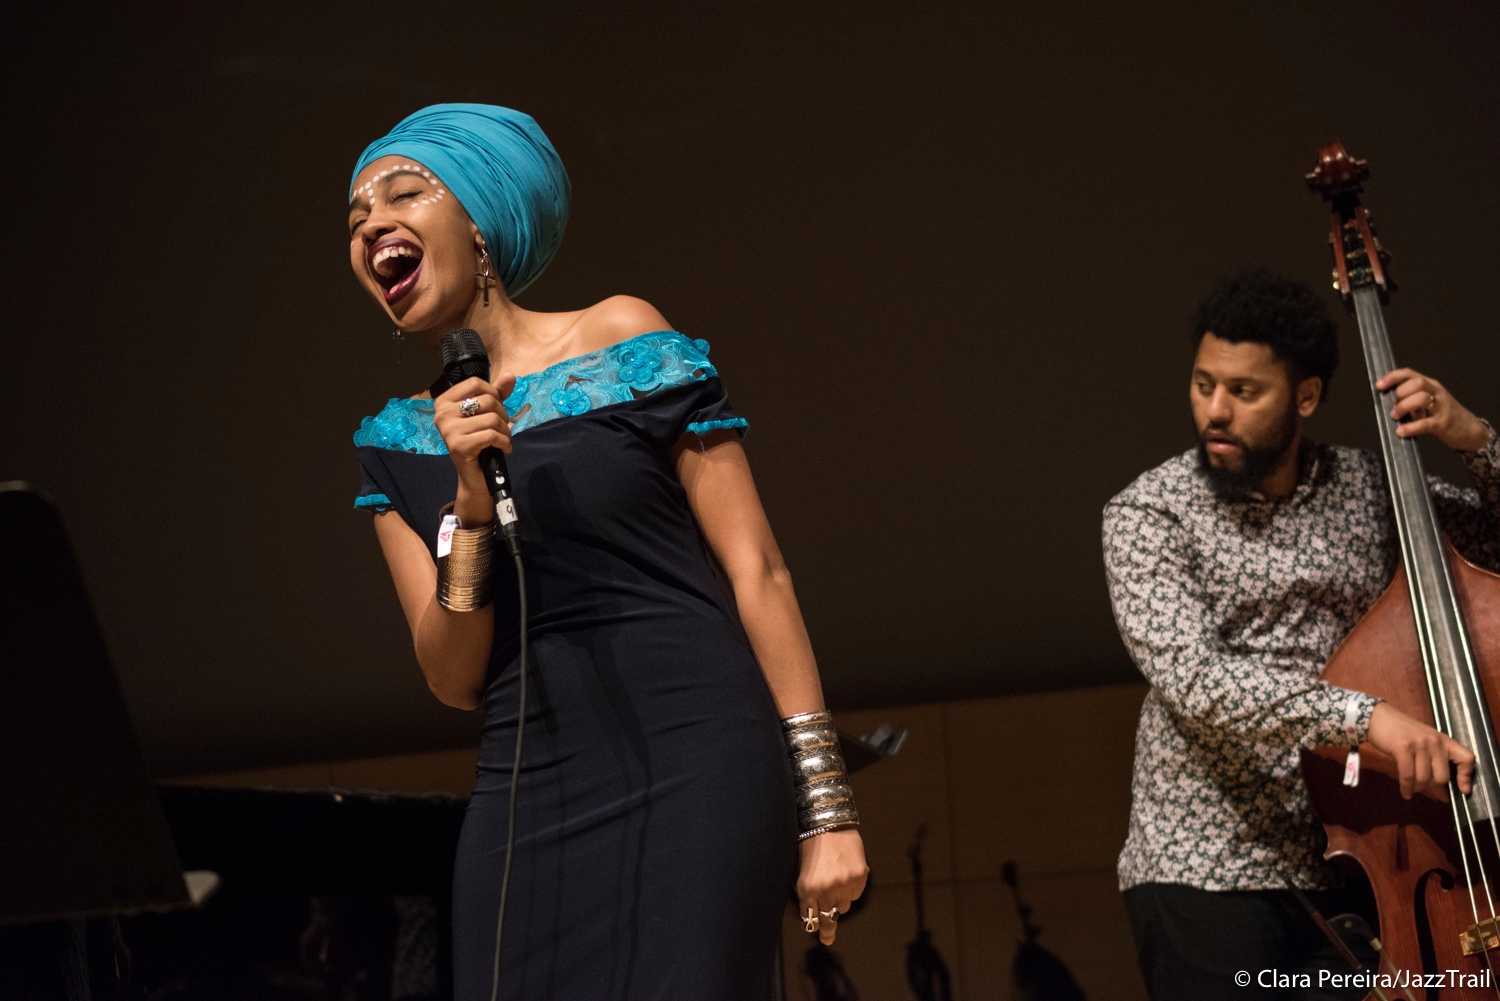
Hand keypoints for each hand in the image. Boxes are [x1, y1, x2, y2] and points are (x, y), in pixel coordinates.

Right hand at [432, 371, 516, 524]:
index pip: (475, 383)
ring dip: (505, 431)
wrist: (475, 476)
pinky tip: (504, 448)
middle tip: (502, 428)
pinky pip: (491, 435)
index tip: (496, 409)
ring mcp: (448, 430)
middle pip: (486, 400)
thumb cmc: (479, 441)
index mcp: (444, 401)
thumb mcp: (487, 414)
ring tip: (503, 439)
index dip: (493, 393)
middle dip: (503, 415)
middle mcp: (441, 414)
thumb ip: (496, 394)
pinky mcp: (458, 445)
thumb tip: (510, 376)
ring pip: (492, 419)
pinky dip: (504, 442)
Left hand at [797, 827, 868, 945]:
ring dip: (840, 901)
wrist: (829, 822)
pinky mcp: (860, 876)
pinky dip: (851, 889)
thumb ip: (807, 893)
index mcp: (807, 888)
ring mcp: (844, 883)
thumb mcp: (801, 870)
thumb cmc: (810, 844)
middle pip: (829, 917)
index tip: (820, 936)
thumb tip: (812, 912)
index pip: (812, 917)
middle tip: (828, 938)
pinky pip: (856, 894)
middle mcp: (826, 889)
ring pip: (844, 906)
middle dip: (828, 928)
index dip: (815, 927)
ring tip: (836, 884)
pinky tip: (846, 873)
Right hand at [1366, 701, 1474, 798]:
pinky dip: (1406, 787)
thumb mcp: (1423, 742)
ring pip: (1424, 778)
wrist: (1378, 718)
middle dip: (1431, 786)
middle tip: (1422, 786)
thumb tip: (1442, 794)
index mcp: (1443, 740)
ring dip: (1416, 787)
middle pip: (1442, 776)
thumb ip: (1434, 761)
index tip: (1462, 790)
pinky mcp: (1403, 748)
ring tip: (1411, 788)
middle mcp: (1434, 742)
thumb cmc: (1401, 732)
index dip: (1466, 776)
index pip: (1466, 758)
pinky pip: (1408, 775)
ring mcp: (1419, 744)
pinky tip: (1405, 792)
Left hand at [1376, 369, 1489, 451]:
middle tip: (1393, 409)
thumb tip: (1386, 403)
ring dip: (1404, 407)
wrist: (1470, 430)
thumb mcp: (1427, 403)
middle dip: (1400, 394)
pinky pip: (1426, 423)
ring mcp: (1441, 407)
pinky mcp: (1444, 423)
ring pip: (1422, 398)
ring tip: (1396, 417)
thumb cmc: (1442, 416)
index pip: (1410, 374)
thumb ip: (1410, 400)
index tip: (1378, 386)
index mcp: (1430, 385)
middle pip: (1416, 383)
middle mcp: (1436, 392)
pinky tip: (1401, 431)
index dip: (1392, 377)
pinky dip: (1411, 427)